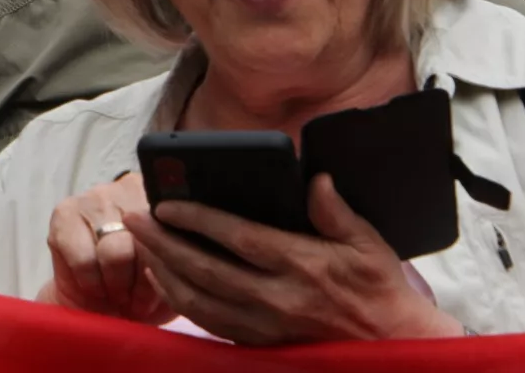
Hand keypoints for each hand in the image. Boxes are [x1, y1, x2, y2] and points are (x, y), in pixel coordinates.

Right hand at [37, 173, 173, 324]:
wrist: (102, 305)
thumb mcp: (174, 274)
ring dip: (116, 285)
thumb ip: (182, 255)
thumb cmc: (145, 287)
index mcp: (161, 198)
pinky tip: (95, 286)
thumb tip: (185, 249)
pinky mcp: (64, 214)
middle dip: (141, 282)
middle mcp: (126, 187)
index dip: (168, 265)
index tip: (163, 284)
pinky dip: (91, 283)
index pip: (172, 229)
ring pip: (115, 253)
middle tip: (136, 297)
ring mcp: (93, 197)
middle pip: (145, 242)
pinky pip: (84, 259)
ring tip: (117, 293)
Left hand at [124, 174, 462, 344]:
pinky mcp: (260, 343)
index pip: (236, 237)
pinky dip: (180, 300)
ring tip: (139, 245)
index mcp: (300, 264)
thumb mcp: (368, 243)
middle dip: (162, 242)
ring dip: (163, 270)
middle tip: (132, 218)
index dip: (196, 220)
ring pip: (199, 299)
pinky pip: (209, 322)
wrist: (391, 346)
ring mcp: (265, 324)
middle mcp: (277, 297)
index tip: (165, 203)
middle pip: (205, 268)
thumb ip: (336, 210)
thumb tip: (316, 178)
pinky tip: (163, 280)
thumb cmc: (378, 289)